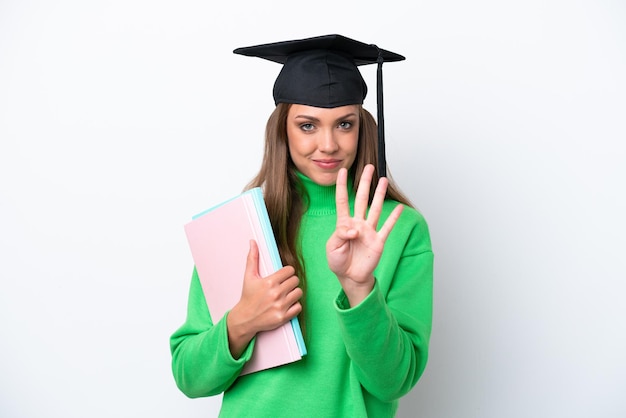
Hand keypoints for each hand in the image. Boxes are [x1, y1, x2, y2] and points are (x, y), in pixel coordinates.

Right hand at [227, 240, 302, 357]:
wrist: (244, 318)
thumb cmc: (248, 297)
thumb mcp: (249, 276)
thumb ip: (252, 258)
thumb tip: (253, 242)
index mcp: (269, 282)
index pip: (290, 270)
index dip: (287, 272)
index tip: (283, 276)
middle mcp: (276, 294)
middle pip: (296, 281)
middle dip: (290, 282)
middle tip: (284, 285)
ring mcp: (280, 306)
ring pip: (299, 293)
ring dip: (294, 293)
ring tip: (286, 294)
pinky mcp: (283, 317)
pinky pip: (298, 307)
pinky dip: (295, 306)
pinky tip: (287, 304)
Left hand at [326, 164, 403, 306]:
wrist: (350, 277)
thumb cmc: (338, 262)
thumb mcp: (333, 247)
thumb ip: (341, 235)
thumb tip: (354, 229)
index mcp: (344, 224)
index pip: (342, 201)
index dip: (341, 186)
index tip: (342, 172)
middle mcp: (358, 224)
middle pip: (361, 199)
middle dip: (364, 183)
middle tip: (369, 168)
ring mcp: (369, 231)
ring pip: (375, 209)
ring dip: (379, 195)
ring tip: (383, 180)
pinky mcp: (378, 241)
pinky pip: (387, 227)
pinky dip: (393, 218)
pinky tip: (399, 208)